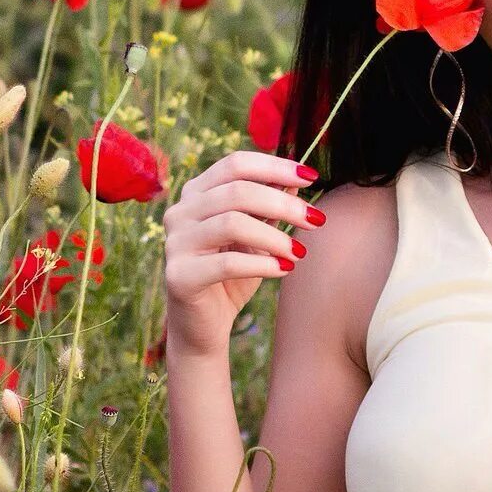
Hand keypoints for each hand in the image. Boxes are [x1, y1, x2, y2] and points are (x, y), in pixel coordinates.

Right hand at [159, 149, 322, 359]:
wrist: (205, 326)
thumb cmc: (232, 276)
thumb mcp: (257, 236)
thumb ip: (271, 207)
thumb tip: (298, 179)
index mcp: (196, 193)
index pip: (236, 164)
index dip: (276, 166)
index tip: (313, 177)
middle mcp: (180, 212)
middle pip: (238, 191)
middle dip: (284, 203)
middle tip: (316, 220)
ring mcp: (175, 243)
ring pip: (232, 223)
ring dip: (275, 236)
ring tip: (299, 252)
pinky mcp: (179, 275)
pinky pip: (227, 263)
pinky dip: (263, 264)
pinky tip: (285, 270)